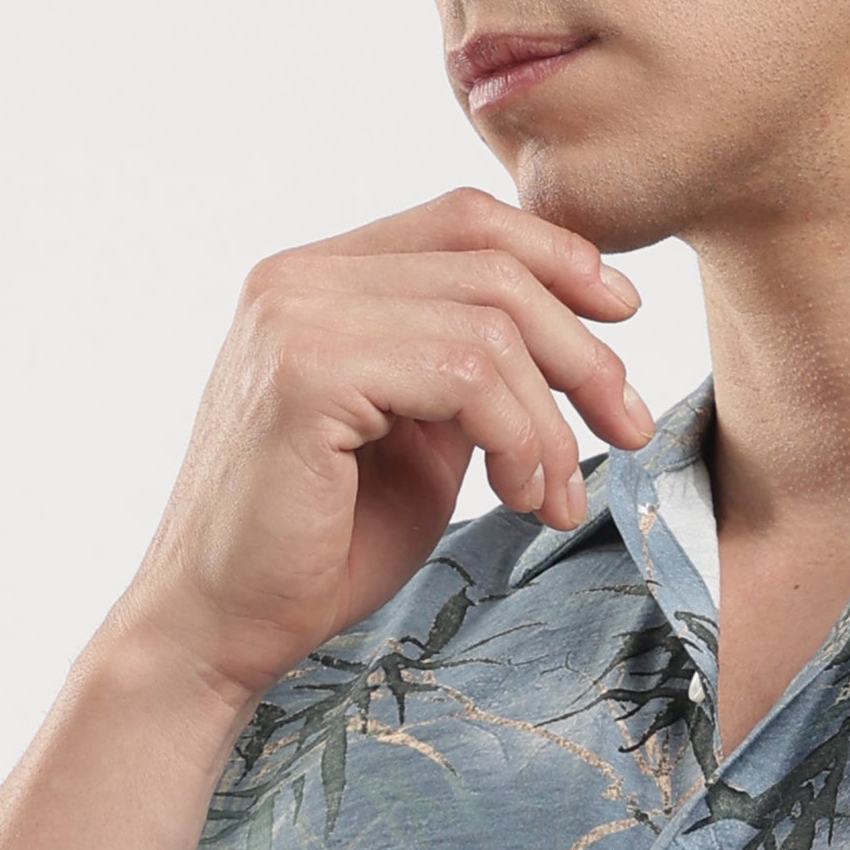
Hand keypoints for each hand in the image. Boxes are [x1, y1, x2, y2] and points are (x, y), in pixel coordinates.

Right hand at [109, 188, 650, 714]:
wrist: (220, 630)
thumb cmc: (319, 549)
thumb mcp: (421, 442)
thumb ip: (470, 375)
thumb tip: (572, 337)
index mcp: (317, 279)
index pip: (462, 219)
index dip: (559, 257)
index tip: (625, 318)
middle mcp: (296, 277)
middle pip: (490, 262)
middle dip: (582, 350)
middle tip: (629, 427)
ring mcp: (295, 316)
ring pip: (490, 323)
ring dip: (550, 418)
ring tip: (554, 497)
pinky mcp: (305, 372)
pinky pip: (466, 373)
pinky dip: (519, 437)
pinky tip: (519, 498)